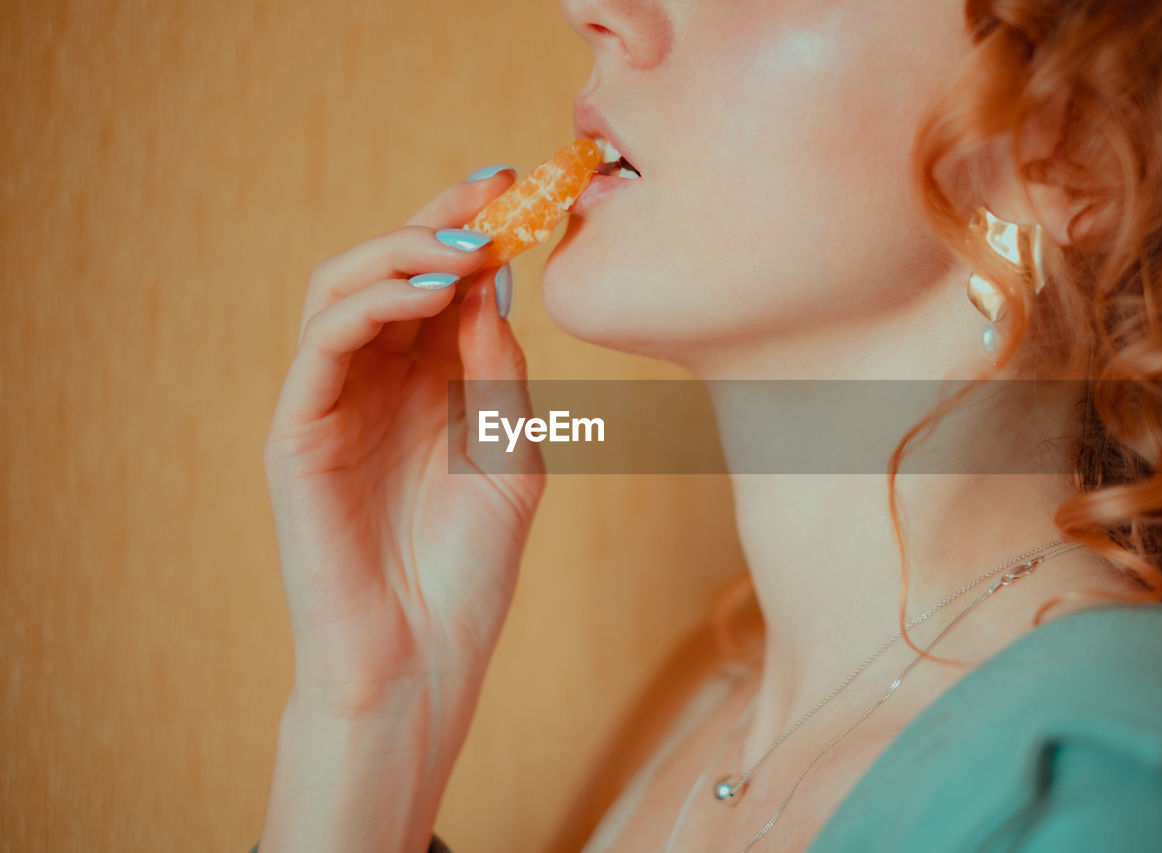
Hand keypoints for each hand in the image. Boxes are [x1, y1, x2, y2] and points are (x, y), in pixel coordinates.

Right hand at [263, 171, 544, 724]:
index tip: (516, 187)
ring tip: (465, 244)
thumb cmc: (470, 571)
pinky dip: (369, 306)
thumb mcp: (510, 455)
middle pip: (387, 272)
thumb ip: (496, 371)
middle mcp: (373, 385)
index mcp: (425, 389)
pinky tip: (426, 294)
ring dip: (403, 253)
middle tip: (491, 190)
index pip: (436, 285)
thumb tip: (490, 281)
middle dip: (436, 222)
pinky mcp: (295, 433)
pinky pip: (320, 345)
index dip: (469, 231)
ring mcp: (329, 405)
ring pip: (341, 292)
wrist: (423, 661)